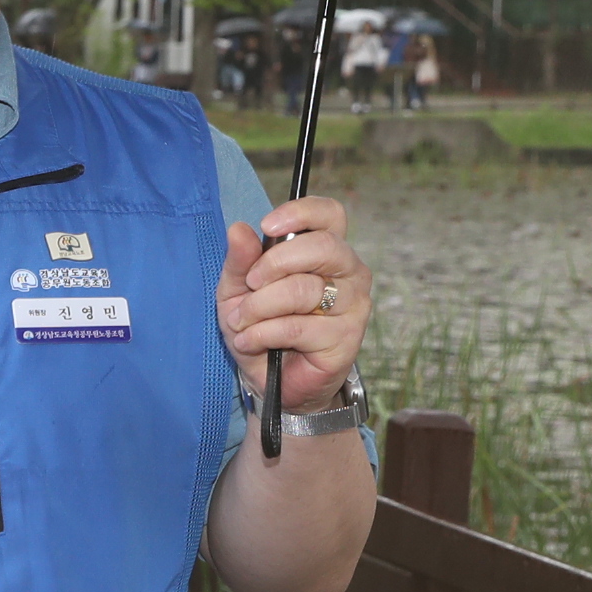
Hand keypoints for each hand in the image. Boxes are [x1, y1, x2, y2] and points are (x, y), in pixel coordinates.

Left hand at [219, 197, 367, 407]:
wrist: (272, 379)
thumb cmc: (259, 324)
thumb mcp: (238, 289)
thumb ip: (241, 260)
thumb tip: (239, 228)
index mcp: (325, 250)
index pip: (330, 214)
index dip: (301, 213)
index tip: (268, 225)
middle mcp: (348, 272)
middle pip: (323, 247)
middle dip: (273, 264)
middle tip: (251, 285)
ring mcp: (353, 305)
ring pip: (303, 290)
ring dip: (259, 307)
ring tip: (242, 321)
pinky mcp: (348, 338)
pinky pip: (297, 327)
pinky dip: (262, 333)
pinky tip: (251, 341)